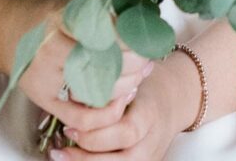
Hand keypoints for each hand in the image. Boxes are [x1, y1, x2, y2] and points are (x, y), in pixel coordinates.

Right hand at [16, 0, 156, 150]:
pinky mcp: (45, 100)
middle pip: (105, 65)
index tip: (146, 36)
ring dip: (128, 85)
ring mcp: (46, 80)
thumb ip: (105, 12)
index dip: (132, 39)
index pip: (107, 35)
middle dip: (135, 62)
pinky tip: (123, 98)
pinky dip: (106, 114)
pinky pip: (80, 118)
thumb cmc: (49, 14)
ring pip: (98, 92)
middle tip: (148, 56)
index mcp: (60, 21)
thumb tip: (143, 21)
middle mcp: (51, 52)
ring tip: (140, 73)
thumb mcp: (77, 1)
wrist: (10, 30)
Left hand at [51, 52, 199, 160]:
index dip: (95, 132)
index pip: (125, 132)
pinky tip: (75, 159)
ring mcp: (149, 158)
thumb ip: (108, 91)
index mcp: (150, 115)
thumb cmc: (146, 88)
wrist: (174, 101)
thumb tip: (72, 91)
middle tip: (61, 144)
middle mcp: (151, 142)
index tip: (70, 124)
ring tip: (61, 155)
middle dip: (85, 155)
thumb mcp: (130, 82)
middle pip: (119, 159)